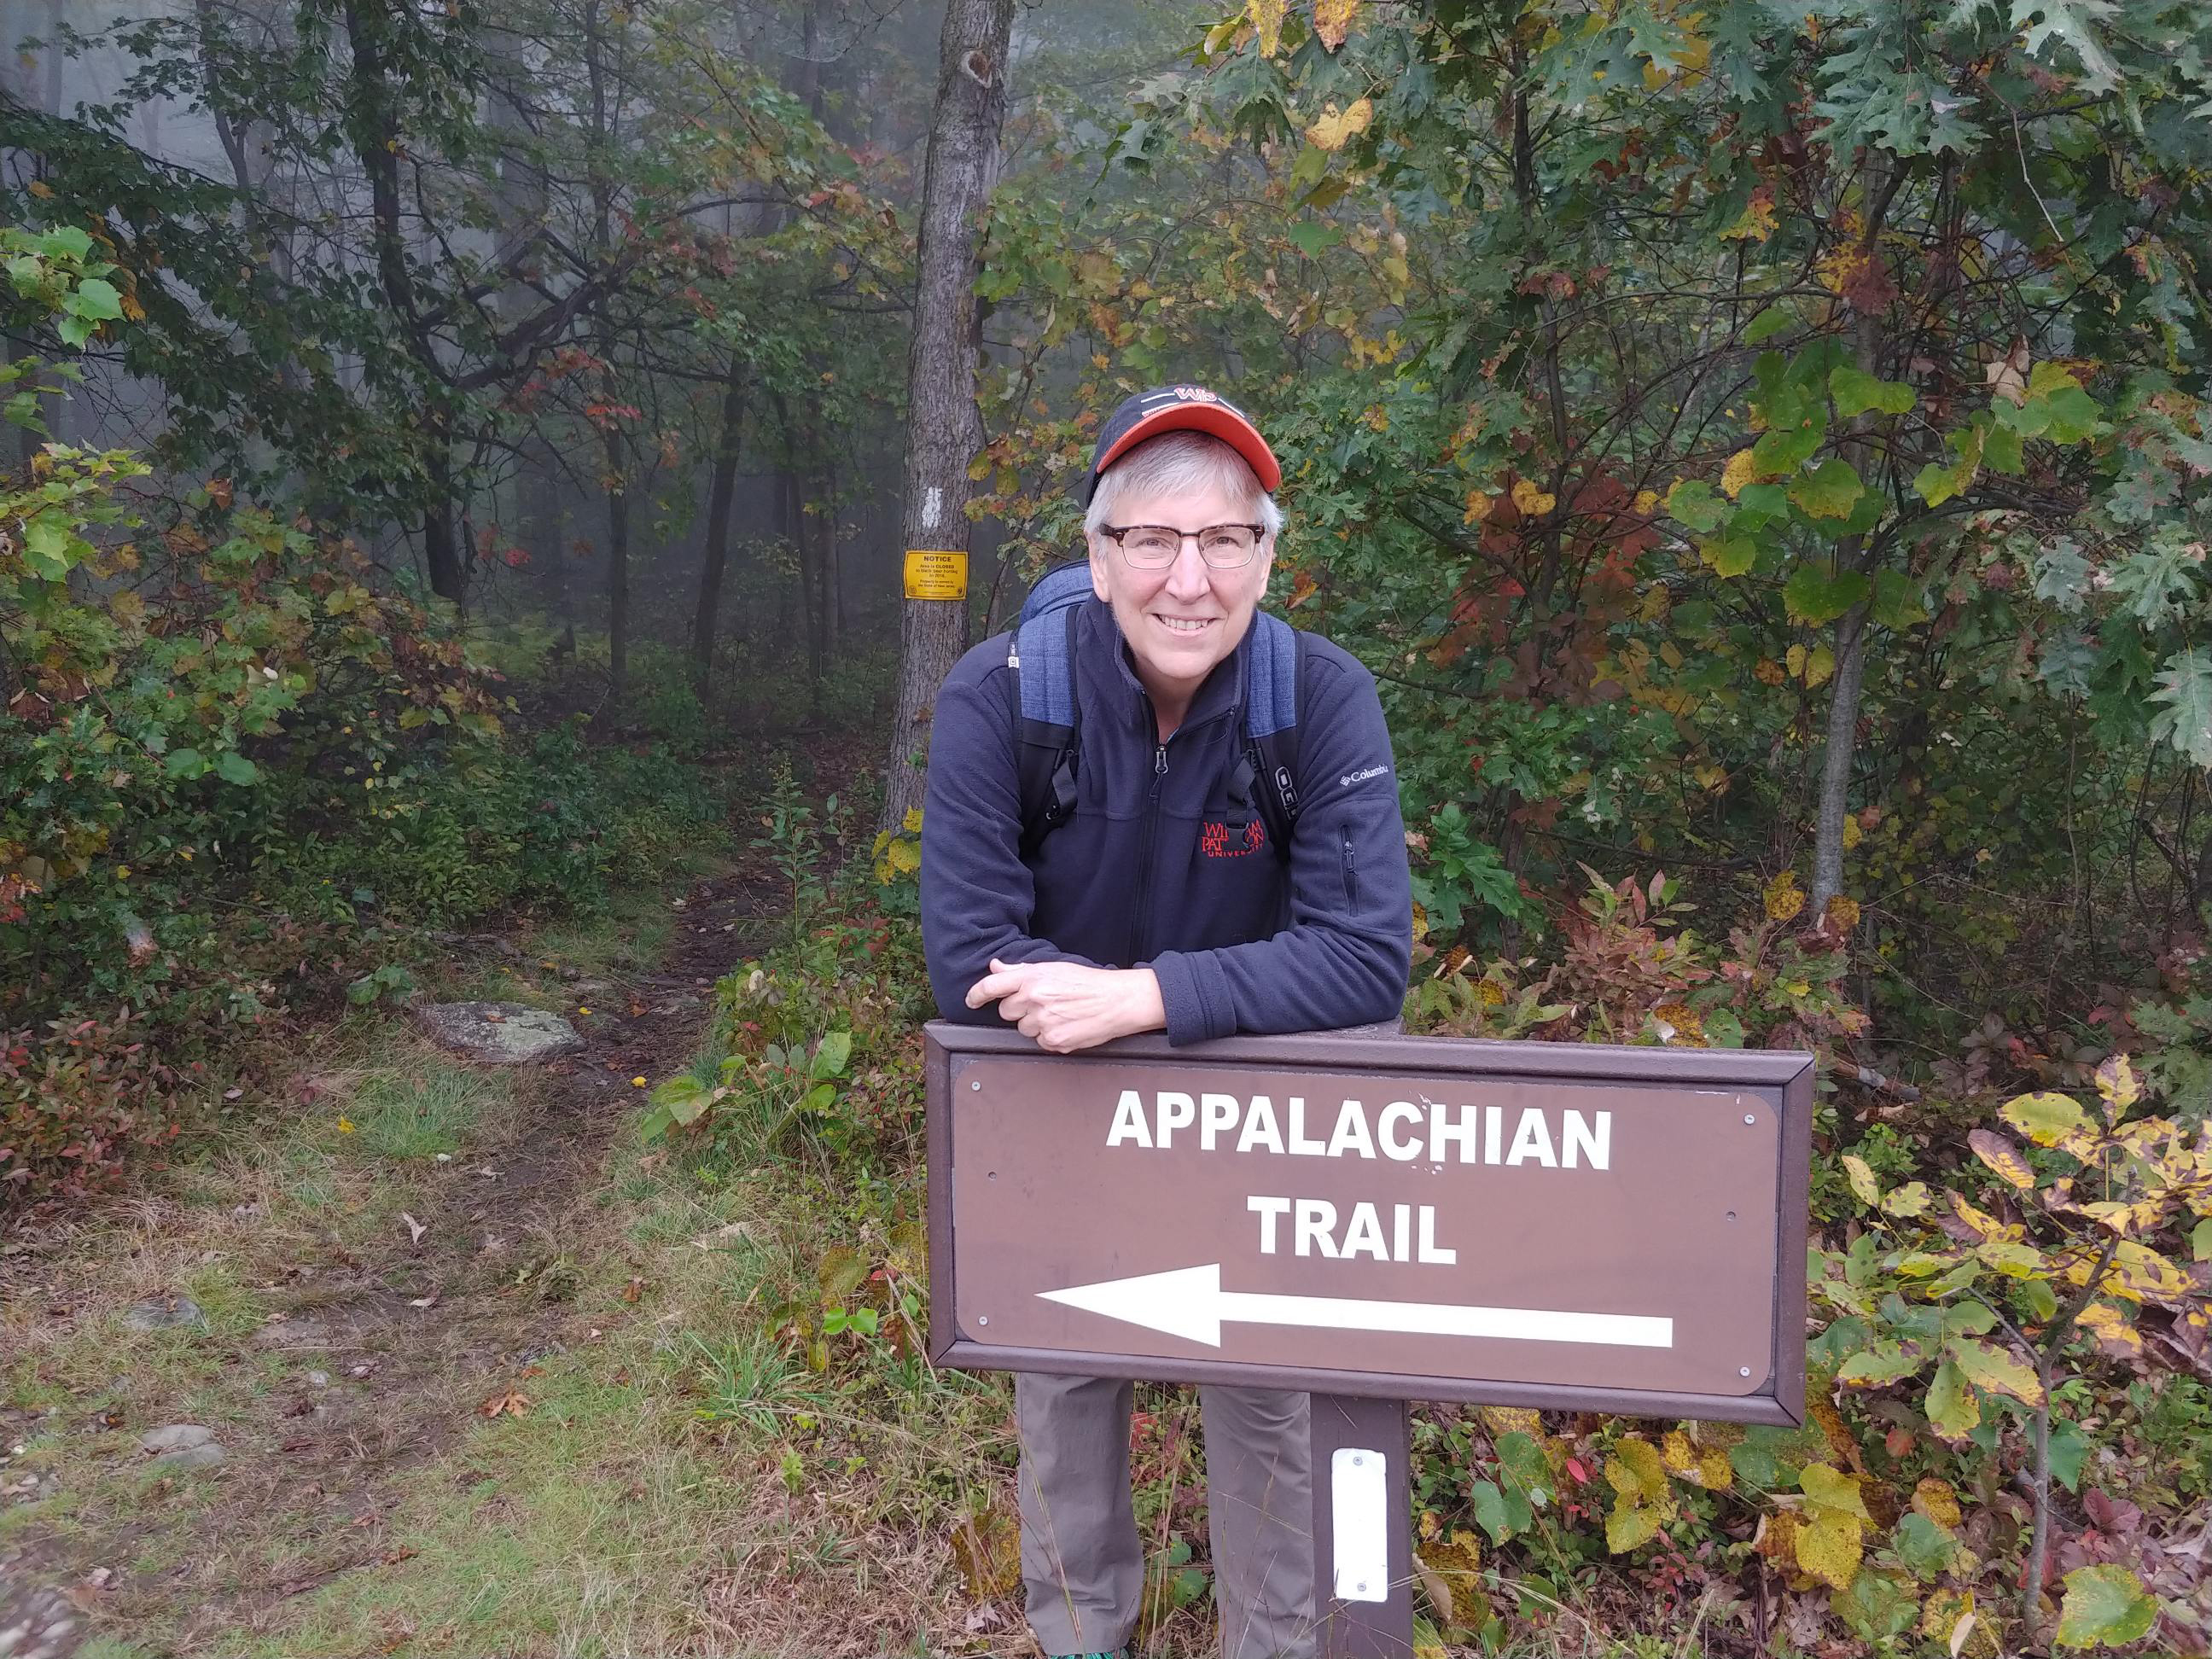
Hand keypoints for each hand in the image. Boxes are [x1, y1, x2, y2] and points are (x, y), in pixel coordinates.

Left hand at [963, 959, 1164, 1052]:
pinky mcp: (1054, 1041)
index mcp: (1033, 978)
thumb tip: (996, 966)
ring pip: (1023, 1029)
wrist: (1118, 1001)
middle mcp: (1034, 999)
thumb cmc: (1088, 982)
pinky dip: (1050, 1037)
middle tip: (1042, 1003)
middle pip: (1006, 1011)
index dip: (977, 994)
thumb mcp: (1054, 968)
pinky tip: (1066, 1026)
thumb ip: (1021, 970)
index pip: (992, 986)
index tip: (971, 1000)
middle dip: (1018, 1009)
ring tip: (1059, 1014)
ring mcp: (1043, 1022)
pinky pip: (1040, 1043)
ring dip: (1035, 1024)